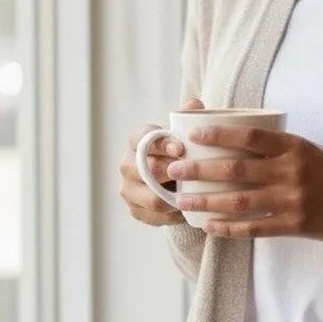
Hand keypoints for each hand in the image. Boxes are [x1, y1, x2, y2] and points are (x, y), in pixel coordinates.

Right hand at [119, 98, 204, 226]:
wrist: (173, 179)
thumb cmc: (181, 150)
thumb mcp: (185, 132)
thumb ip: (190, 117)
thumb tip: (195, 105)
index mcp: (136, 140)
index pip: (142, 138)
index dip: (160, 144)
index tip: (180, 148)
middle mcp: (126, 163)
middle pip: (147, 170)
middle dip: (172, 172)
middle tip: (194, 175)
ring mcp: (127, 189)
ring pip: (152, 198)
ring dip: (175, 198)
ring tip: (196, 195)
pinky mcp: (134, 210)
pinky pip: (154, 216)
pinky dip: (173, 215)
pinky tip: (188, 211)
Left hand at [165, 124, 322, 243]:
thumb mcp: (306, 149)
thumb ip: (274, 147)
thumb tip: (231, 141)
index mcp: (293, 146)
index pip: (249, 137)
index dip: (218, 134)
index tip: (193, 134)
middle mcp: (291, 172)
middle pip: (235, 170)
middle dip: (200, 170)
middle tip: (175, 170)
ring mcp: (291, 200)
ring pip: (239, 201)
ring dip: (206, 202)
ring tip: (183, 200)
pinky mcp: (293, 225)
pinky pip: (254, 228)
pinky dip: (229, 228)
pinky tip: (209, 227)